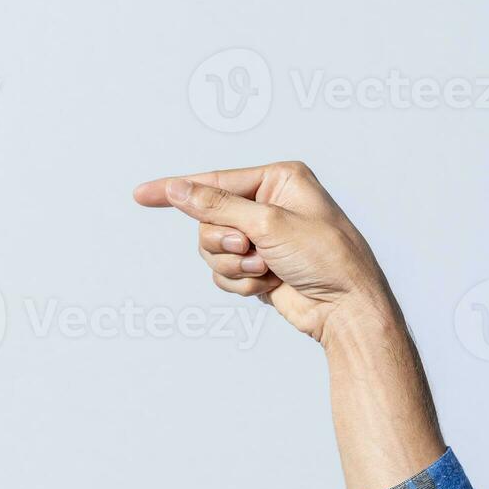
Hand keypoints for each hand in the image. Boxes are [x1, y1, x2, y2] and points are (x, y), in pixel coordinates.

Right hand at [133, 161, 397, 343]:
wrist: (347, 309)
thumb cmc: (325, 258)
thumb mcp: (268, 224)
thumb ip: (216, 205)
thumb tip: (178, 188)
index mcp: (278, 179)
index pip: (214, 180)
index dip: (177, 190)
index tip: (141, 195)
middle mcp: (268, 205)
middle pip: (208, 220)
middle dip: (224, 242)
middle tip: (250, 251)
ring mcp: (263, 238)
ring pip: (212, 249)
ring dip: (233, 266)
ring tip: (265, 270)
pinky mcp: (258, 267)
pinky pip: (223, 272)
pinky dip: (239, 283)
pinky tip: (267, 285)